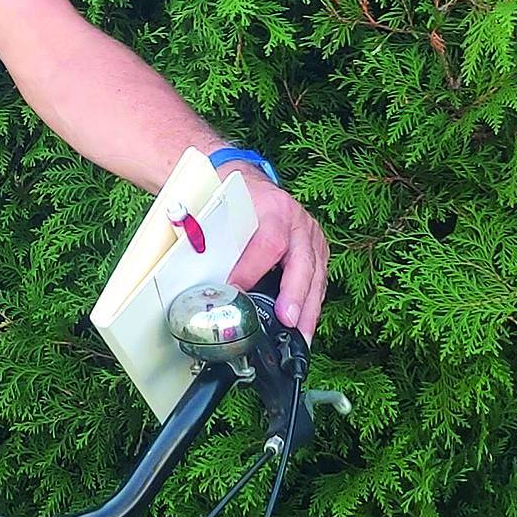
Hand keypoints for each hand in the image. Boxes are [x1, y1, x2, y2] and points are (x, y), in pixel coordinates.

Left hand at [225, 167, 329, 342]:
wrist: (246, 178)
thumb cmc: (233, 194)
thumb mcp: (221, 206)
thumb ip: (213, 236)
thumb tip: (198, 269)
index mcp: (273, 208)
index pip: (267, 243)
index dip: (252, 270)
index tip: (236, 293)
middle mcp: (298, 221)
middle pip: (302, 263)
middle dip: (295, 297)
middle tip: (287, 322)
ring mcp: (311, 235)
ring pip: (316, 275)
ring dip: (308, 310)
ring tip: (301, 338)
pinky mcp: (317, 247)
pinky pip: (318, 278)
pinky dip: (311, 303)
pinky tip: (304, 324)